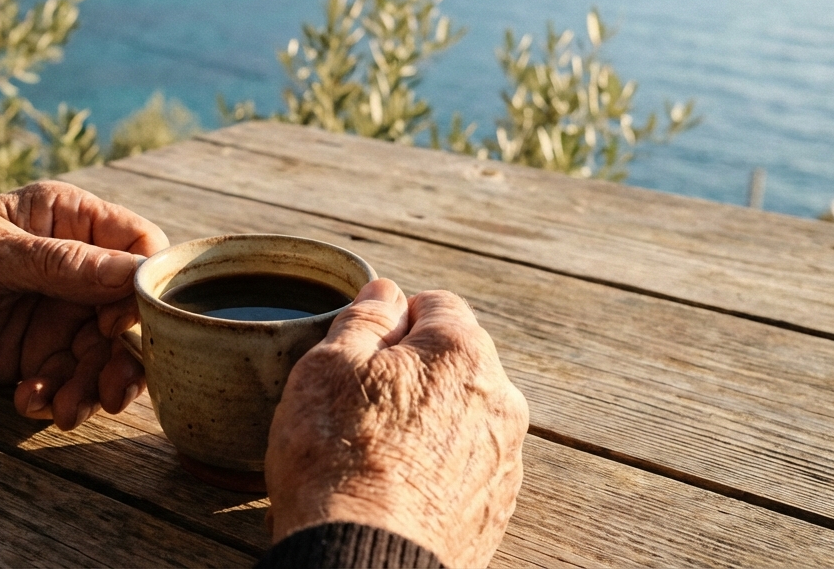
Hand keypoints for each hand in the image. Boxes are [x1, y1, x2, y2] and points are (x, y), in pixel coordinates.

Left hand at [0, 181, 168, 429]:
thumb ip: (63, 266)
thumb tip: (135, 274)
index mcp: (70, 220)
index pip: (139, 248)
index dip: (142, 289)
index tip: (119, 324)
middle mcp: (74, 266)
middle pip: (130, 312)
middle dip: (124, 355)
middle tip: (111, 390)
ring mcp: (57, 312)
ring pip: (106, 354)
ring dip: (95, 386)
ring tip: (68, 409)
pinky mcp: (37, 353)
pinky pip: (71, 380)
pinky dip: (58, 397)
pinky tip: (30, 399)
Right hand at [265, 279, 528, 567]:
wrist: (367, 563)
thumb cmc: (339, 458)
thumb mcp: (328, 367)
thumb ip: (363, 318)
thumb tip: (386, 292)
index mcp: (463, 351)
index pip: (436, 304)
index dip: (392, 321)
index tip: (359, 352)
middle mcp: (501, 399)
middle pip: (455, 361)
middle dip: (413, 371)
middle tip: (359, 404)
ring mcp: (505, 459)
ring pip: (463, 415)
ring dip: (428, 420)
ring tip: (376, 452)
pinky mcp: (497, 508)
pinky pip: (466, 466)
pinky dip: (437, 467)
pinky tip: (397, 486)